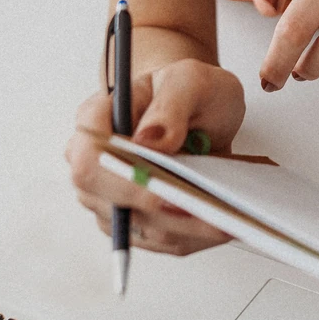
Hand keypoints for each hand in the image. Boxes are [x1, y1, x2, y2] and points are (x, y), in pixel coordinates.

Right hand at [64, 59, 245, 254]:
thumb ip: (170, 104)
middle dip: (162, 214)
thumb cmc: (187, 89)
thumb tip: (149, 141)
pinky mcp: (135, 219)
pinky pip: (159, 239)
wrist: (197, 107)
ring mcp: (111, 195)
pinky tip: (220, 225)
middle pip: (111, 203)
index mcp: (97, 119)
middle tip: (209, 214)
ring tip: (227, 222)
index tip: (165, 188)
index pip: (91, 158)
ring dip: (184, 230)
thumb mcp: (190, 80)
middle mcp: (96, 162)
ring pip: (139, 228)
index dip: (123, 180)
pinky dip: (191, 236)